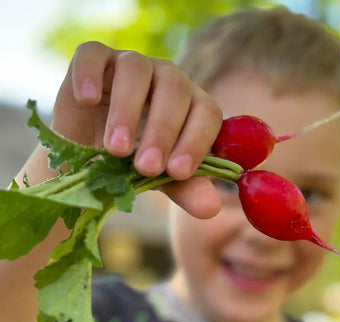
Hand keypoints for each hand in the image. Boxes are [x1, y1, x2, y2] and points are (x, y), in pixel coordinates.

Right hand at [51, 41, 222, 217]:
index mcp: (193, 104)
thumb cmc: (134, 163)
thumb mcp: (161, 179)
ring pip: (137, 70)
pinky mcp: (95, 58)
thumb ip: (186, 188)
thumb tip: (211, 208)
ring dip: (127, 110)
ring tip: (117, 149)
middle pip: (175, 90)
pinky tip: (87, 101)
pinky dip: (89, 74)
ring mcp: (132, 64)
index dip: (196, 141)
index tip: (178, 172)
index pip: (207, 112)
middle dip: (162, 131)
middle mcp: (168, 78)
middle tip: (146, 167)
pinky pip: (93, 55)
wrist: (87, 155)